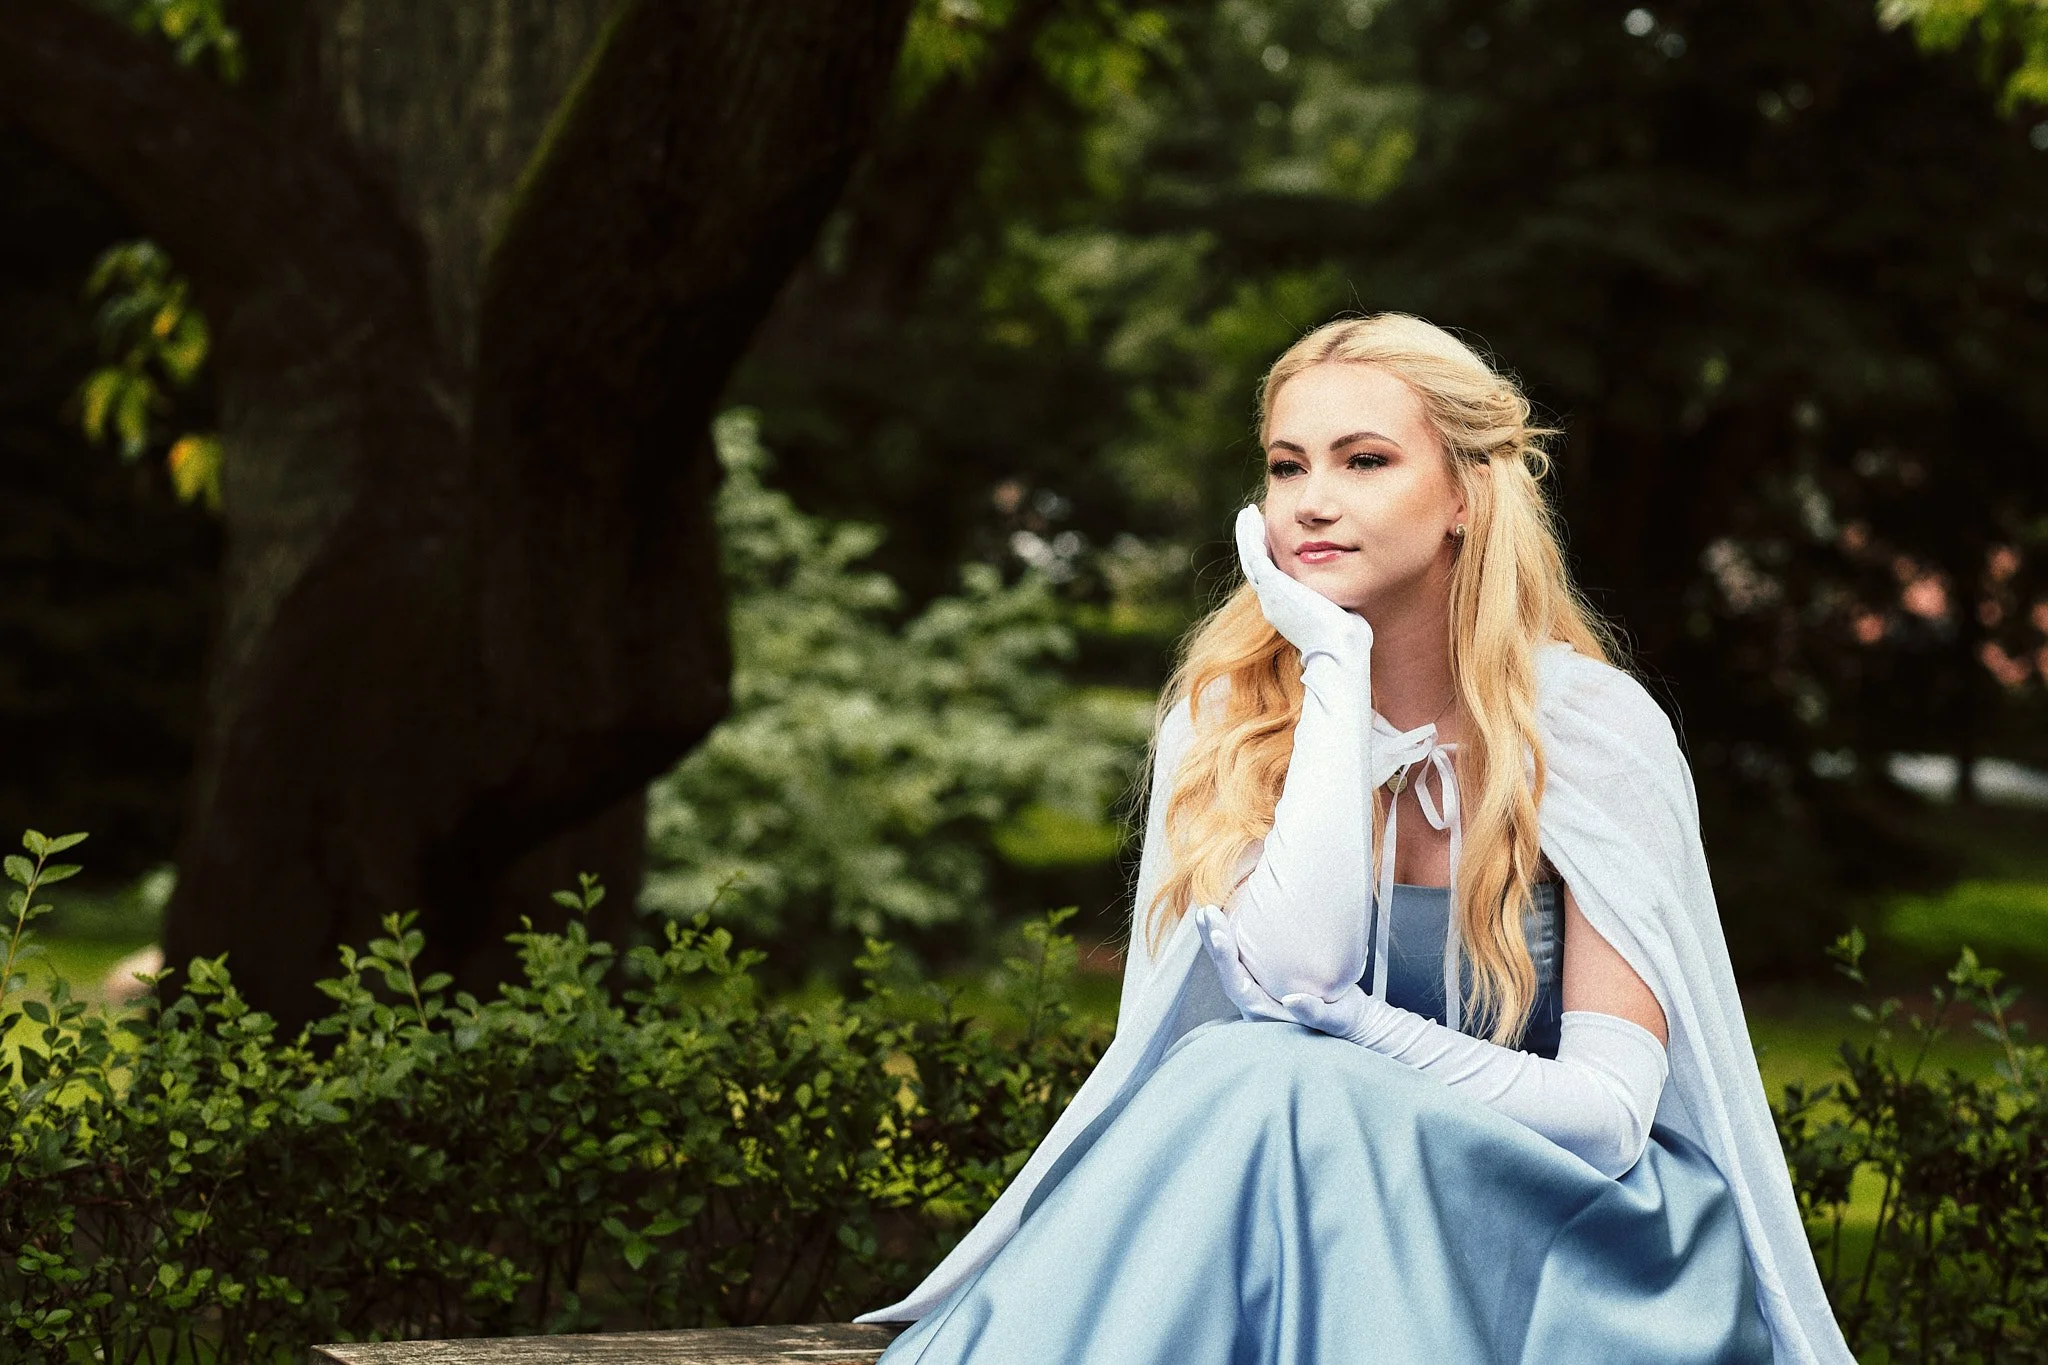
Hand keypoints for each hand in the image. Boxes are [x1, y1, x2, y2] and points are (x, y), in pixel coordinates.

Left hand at [1195, 903, 1383, 1042]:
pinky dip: (1235, 937)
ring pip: (1232, 961)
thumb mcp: (1335, 1019)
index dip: (1225, 959)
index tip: (1218, 935)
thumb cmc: (1345, 1022)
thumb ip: (1314, 1012)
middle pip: (1227, 970)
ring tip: (1207, 912)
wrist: (1353, 1021)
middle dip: (1214, 941)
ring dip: (1218, 936)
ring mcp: (1260, 988)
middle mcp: (1256, 1001)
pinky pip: (1244, 957)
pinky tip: (1230, 916)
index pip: (1237, 984)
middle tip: (1206, 913)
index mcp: (1264, 1013)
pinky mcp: (1267, 977)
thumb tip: (1292, 1000)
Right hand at [1233, 504, 1371, 662]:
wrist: (1338, 651)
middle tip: (1250, 522)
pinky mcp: (1272, 585)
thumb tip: (1346, 596)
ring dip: (1247, 535)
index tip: (1272, 539)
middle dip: (1253, 543)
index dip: (1270, 557)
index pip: (1273, 578)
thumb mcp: (1338, 615)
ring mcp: (1270, 595)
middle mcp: (1273, 602)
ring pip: (1251, 558)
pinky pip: (1254, 554)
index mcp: (1286, 610)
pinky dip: (1249, 535)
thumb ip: (1334, 602)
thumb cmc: (1347, 640)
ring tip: (1246, 515)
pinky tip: (1250, 517)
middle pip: (1257, 566)